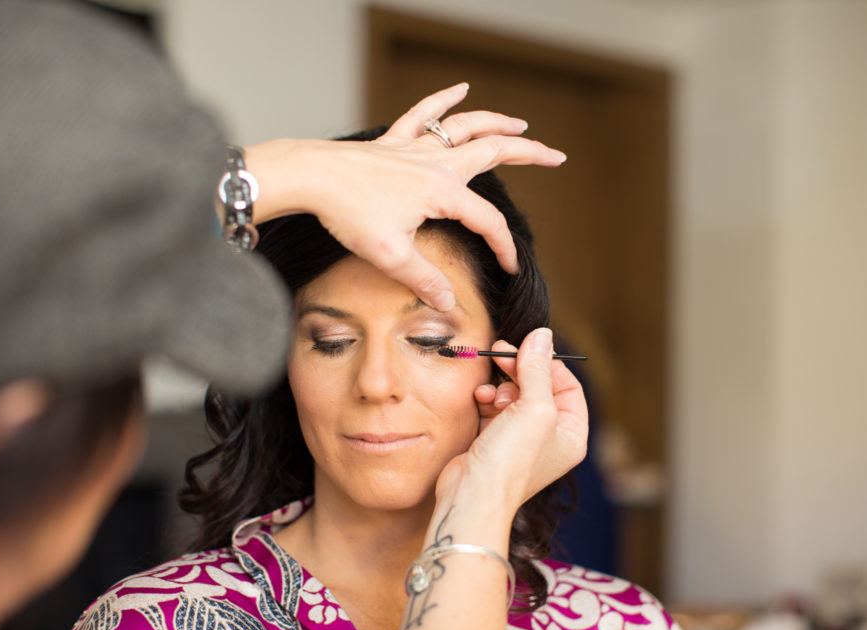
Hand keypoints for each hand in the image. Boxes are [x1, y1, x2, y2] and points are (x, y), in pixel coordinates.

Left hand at [245, 84, 565, 310]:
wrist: (311, 177)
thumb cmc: (347, 213)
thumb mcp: (390, 256)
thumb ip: (425, 280)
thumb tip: (449, 304)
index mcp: (442, 192)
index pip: (487, 221)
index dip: (504, 246)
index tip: (510, 267)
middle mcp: (436, 163)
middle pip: (493, 151)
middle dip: (528, 152)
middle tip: (555, 155)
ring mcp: (415, 147)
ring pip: (466, 127)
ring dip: (496, 122)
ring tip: (519, 122)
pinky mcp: (393, 141)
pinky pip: (424, 113)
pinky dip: (443, 99)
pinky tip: (460, 87)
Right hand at [438, 328, 588, 513]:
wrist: (472, 494)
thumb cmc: (510, 459)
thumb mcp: (533, 408)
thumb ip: (538, 369)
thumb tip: (542, 336)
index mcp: (571, 433)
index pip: (568, 386)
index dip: (547, 364)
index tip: (525, 349)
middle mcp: (550, 437)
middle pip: (539, 387)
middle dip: (519, 371)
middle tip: (500, 353)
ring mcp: (522, 440)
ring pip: (514, 396)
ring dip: (500, 386)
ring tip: (489, 393)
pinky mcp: (496, 440)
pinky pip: (495, 409)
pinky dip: (487, 400)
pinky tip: (479, 400)